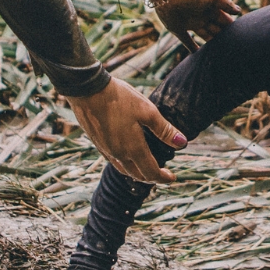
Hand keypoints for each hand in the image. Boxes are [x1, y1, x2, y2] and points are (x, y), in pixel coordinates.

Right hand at [66, 78, 185, 183]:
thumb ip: (164, 130)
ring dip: (138, 173)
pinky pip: (114, 161)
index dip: (163, 178)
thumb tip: (182, 143)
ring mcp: (106, 150)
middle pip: (137, 175)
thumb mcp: (147, 111)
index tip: (172, 178)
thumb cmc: (119, 98)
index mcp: (133, 149)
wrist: (87, 90)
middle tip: (163, 175)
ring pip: (124, 170)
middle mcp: (118, 154)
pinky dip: (125, 165)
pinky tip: (128, 155)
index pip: (151, 172)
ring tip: (147, 168)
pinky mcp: (97, 143)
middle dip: (152, 178)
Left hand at [134, 0, 239, 51]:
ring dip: (212, 44)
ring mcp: (191, 23)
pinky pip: (187, 41)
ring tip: (220, 53)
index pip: (225, 20)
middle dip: (224, 37)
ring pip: (205, 36)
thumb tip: (239, 11)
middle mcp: (202, 16)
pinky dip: (192, 48)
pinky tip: (198, 56)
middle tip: (233, 48)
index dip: (231, 27)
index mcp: (211, 8)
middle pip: (216, 29)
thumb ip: (226, 4)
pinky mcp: (178, 29)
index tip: (241, 36)